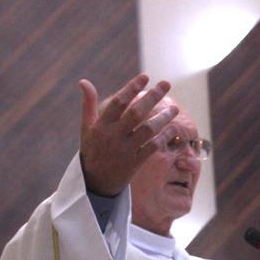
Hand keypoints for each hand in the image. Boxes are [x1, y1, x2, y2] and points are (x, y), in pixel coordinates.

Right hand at [78, 73, 179, 195]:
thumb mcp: (87, 128)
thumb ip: (88, 104)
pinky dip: (164, 138)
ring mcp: (126, 150)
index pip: (118, 102)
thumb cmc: (92, 151)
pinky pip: (153, 148)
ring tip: (175, 107)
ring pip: (147, 130)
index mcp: (101, 125)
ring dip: (163, 118)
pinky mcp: (135, 163)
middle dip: (152, 97)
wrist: (96, 183)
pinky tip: (174, 129)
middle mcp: (114, 136)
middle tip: (166, 83)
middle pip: (136, 113)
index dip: (131, 88)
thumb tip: (83, 81)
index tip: (145, 77)